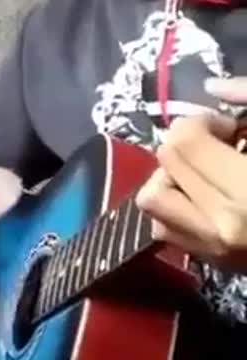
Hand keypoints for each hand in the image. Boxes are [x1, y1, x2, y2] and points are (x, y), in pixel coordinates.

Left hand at [136, 77, 246, 272]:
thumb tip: (214, 87)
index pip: (184, 140)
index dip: (203, 122)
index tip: (230, 128)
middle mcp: (222, 225)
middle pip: (165, 163)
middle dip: (186, 142)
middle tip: (220, 145)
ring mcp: (214, 250)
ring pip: (152, 200)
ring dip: (171, 177)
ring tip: (206, 172)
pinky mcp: (214, 263)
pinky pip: (165, 229)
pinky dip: (174, 207)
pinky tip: (206, 198)